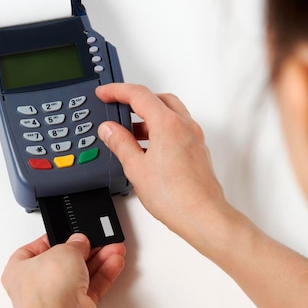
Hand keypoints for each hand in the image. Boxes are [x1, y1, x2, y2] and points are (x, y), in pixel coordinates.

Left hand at [2, 233, 125, 307]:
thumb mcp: (63, 250)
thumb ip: (74, 244)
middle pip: (63, 261)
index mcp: (19, 269)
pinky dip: (104, 274)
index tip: (68, 233)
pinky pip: (92, 287)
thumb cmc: (46, 289)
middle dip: (83, 250)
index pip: (35, 249)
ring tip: (112, 248)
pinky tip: (113, 262)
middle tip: (96, 240)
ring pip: (80, 274)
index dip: (53, 239)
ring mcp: (57, 298)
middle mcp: (36, 286)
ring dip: (98, 260)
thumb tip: (79, 241)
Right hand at [96, 83, 231, 249]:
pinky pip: (176, 127)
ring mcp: (193, 137)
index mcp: (168, 124)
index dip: (117, 91)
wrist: (203, 217)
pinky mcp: (197, 150)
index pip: (139, 95)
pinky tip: (146, 145)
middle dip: (135, 99)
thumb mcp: (136, 168)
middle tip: (116, 105)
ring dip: (147, 115)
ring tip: (127, 129)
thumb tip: (109, 129)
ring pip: (169, 112)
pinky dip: (159, 128)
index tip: (104, 92)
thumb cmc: (176, 197)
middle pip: (157, 98)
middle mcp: (185, 126)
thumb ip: (120, 143)